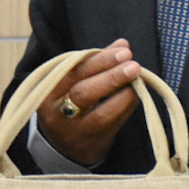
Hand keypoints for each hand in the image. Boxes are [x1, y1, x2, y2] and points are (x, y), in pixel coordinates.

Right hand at [32, 39, 143, 167]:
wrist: (63, 145)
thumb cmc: (68, 102)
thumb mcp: (72, 81)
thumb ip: (95, 62)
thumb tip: (122, 44)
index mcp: (48, 90)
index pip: (73, 72)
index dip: (99, 60)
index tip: (123, 51)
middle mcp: (58, 112)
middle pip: (84, 92)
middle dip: (111, 77)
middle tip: (134, 66)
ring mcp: (76, 130)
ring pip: (101, 114)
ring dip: (123, 95)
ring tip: (139, 80)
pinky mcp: (93, 143)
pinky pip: (114, 124)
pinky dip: (127, 108)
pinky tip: (137, 94)